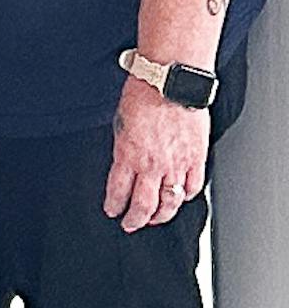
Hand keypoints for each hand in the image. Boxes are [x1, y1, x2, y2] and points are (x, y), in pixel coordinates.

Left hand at [106, 79, 210, 233]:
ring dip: (161, 215)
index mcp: (127, 154)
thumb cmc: (142, 95)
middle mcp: (152, 164)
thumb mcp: (119, 123)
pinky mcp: (196, 158)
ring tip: (155, 219)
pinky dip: (186, 197)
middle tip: (130, 225)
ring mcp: (177, 164)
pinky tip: (180, 198)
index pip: (118, 191)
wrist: (170, 83)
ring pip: (170, 202)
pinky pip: (193, 187)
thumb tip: (122, 164)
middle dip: (135, 220)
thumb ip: (123, 148)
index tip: (112, 211)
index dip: (114, 205)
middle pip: (144, 205)